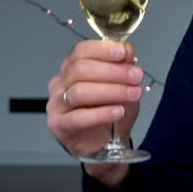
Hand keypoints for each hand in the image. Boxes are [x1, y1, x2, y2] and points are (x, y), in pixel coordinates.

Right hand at [47, 40, 143, 183]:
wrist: (106, 143)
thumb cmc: (110, 110)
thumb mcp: (124, 85)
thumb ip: (124, 66)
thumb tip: (128, 48)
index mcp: (72, 68)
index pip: (81, 51)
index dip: (102, 49)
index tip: (123, 53)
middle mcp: (60, 83)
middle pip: (80, 70)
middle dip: (113, 71)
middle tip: (136, 76)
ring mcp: (57, 104)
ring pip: (79, 92)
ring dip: (111, 91)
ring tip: (133, 94)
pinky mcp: (59, 125)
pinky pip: (78, 117)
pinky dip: (101, 113)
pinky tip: (118, 111)